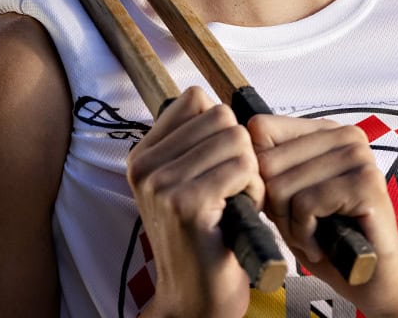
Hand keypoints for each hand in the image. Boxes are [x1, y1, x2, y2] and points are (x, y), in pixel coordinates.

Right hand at [127, 87, 260, 317]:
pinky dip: (254, 190)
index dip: (221, 129)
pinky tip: (239, 213)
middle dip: (240, 150)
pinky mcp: (187, 204)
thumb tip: (215, 102)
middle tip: (230, 188)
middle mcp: (146, 166)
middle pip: (221, 116)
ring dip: (249, 172)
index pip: (195, 99)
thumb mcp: (184, 183)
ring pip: (237, 139)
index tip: (217, 165)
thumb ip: (193, 142)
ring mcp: (162, 184)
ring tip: (234, 202)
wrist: (195, 297)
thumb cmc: (204, 239)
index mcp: (143, 155)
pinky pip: (244, 168)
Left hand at [250, 115, 397, 316]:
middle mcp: (346, 135)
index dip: (259, 174)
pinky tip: (323, 244)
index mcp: (326, 131)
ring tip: (314, 235)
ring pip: (283, 185)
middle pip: (268, 162)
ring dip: (291, 224)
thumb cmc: (329, 239)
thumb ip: (267, 172)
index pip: (262, 129)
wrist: (373, 279)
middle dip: (276, 206)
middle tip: (302, 225)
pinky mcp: (365, 183)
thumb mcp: (287, 199)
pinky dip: (305, 234)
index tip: (282, 201)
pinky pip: (306, 204)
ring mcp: (359, 156)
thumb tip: (238, 152)